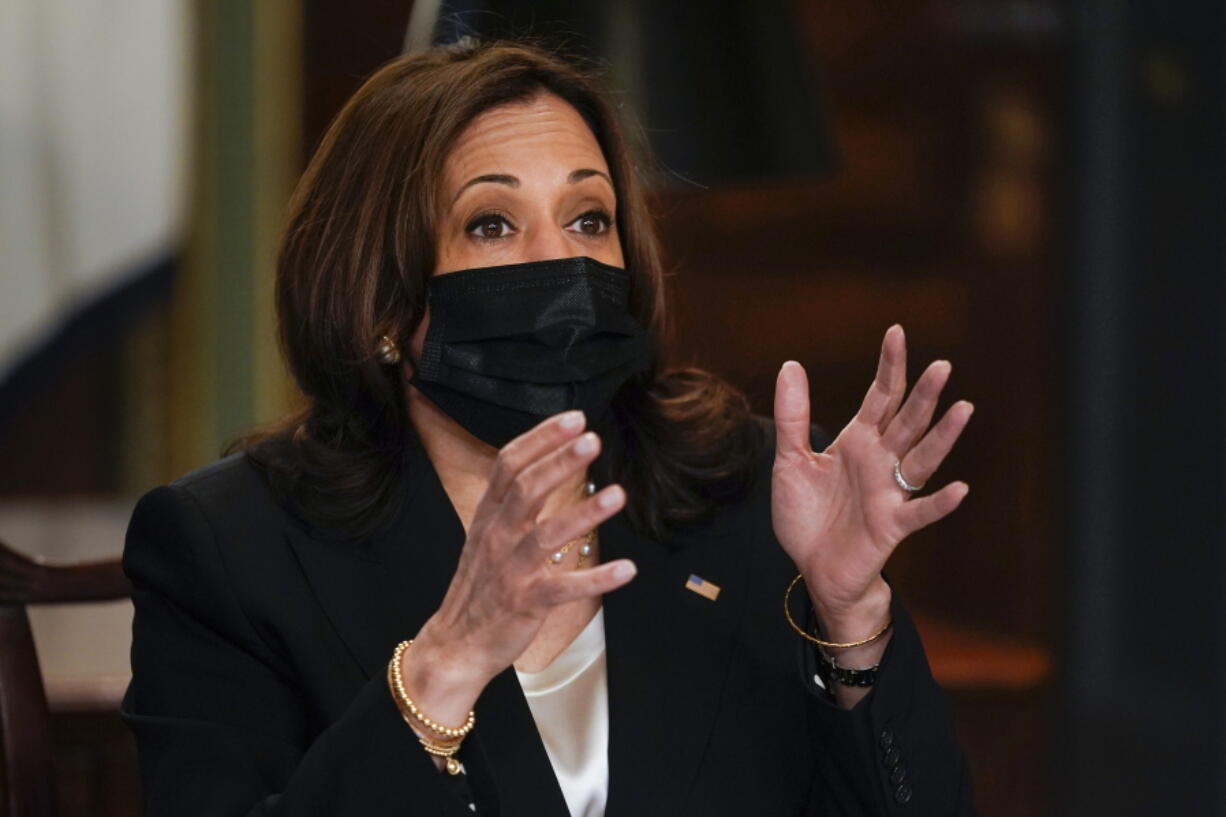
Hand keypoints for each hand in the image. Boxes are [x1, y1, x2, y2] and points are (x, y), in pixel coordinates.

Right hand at [406, 411, 635, 712]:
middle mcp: (497, 536)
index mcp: (490, 515)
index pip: (510, 465)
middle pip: (527, 490)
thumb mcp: (488, 534)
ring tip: (618, 496)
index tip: (574, 419)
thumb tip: (548, 464)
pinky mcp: (525, 602)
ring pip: (547, 535)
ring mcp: (510, 569)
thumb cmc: (481, 584)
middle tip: (593, 439)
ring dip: (584, 515)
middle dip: (560, 462)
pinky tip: (626, 569)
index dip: (542, 439)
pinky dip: (596, 579)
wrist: (456, 642)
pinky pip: (564, 588)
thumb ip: (514, 501)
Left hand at [771, 325, 972, 633]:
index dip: (889, 366)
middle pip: (907, 421)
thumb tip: (792, 364)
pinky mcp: (891, 525)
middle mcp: (880, 461)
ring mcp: (889, 492)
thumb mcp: (790, 460)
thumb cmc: (806, 515)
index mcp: (858, 441)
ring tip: (964, 408)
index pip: (880, 396)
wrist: (812, 567)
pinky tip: (959, 488)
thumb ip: (792, 416)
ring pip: (922, 458)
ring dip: (942, 436)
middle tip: (942, 365)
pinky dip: (939, 502)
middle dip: (923, 394)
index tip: (897, 332)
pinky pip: (920, 512)